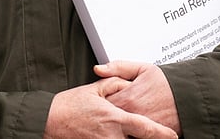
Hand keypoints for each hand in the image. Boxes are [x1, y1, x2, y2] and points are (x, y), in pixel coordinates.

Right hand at [43, 77, 177, 138]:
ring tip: (128, 134)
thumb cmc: (68, 107)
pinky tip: (115, 137)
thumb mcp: (93, 90)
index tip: (171, 135)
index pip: (145, 128)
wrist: (47, 121)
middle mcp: (112, 136)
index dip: (161, 133)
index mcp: (114, 118)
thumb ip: (114, 85)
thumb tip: (127, 84)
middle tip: (152, 135)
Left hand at [94, 61, 181, 134]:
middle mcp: (132, 115)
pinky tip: (129, 127)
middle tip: (106, 112)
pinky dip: (129, 133)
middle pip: (109, 119)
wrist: (191, 97)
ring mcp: (141, 127)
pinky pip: (132, 137)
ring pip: (118, 131)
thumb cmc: (168, 83)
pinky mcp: (150, 136)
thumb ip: (118, 67)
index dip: (99, 102)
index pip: (101, 104)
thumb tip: (98, 69)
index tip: (99, 101)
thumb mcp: (143, 68)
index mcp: (127, 98)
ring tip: (116, 120)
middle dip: (106, 115)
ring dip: (116, 126)